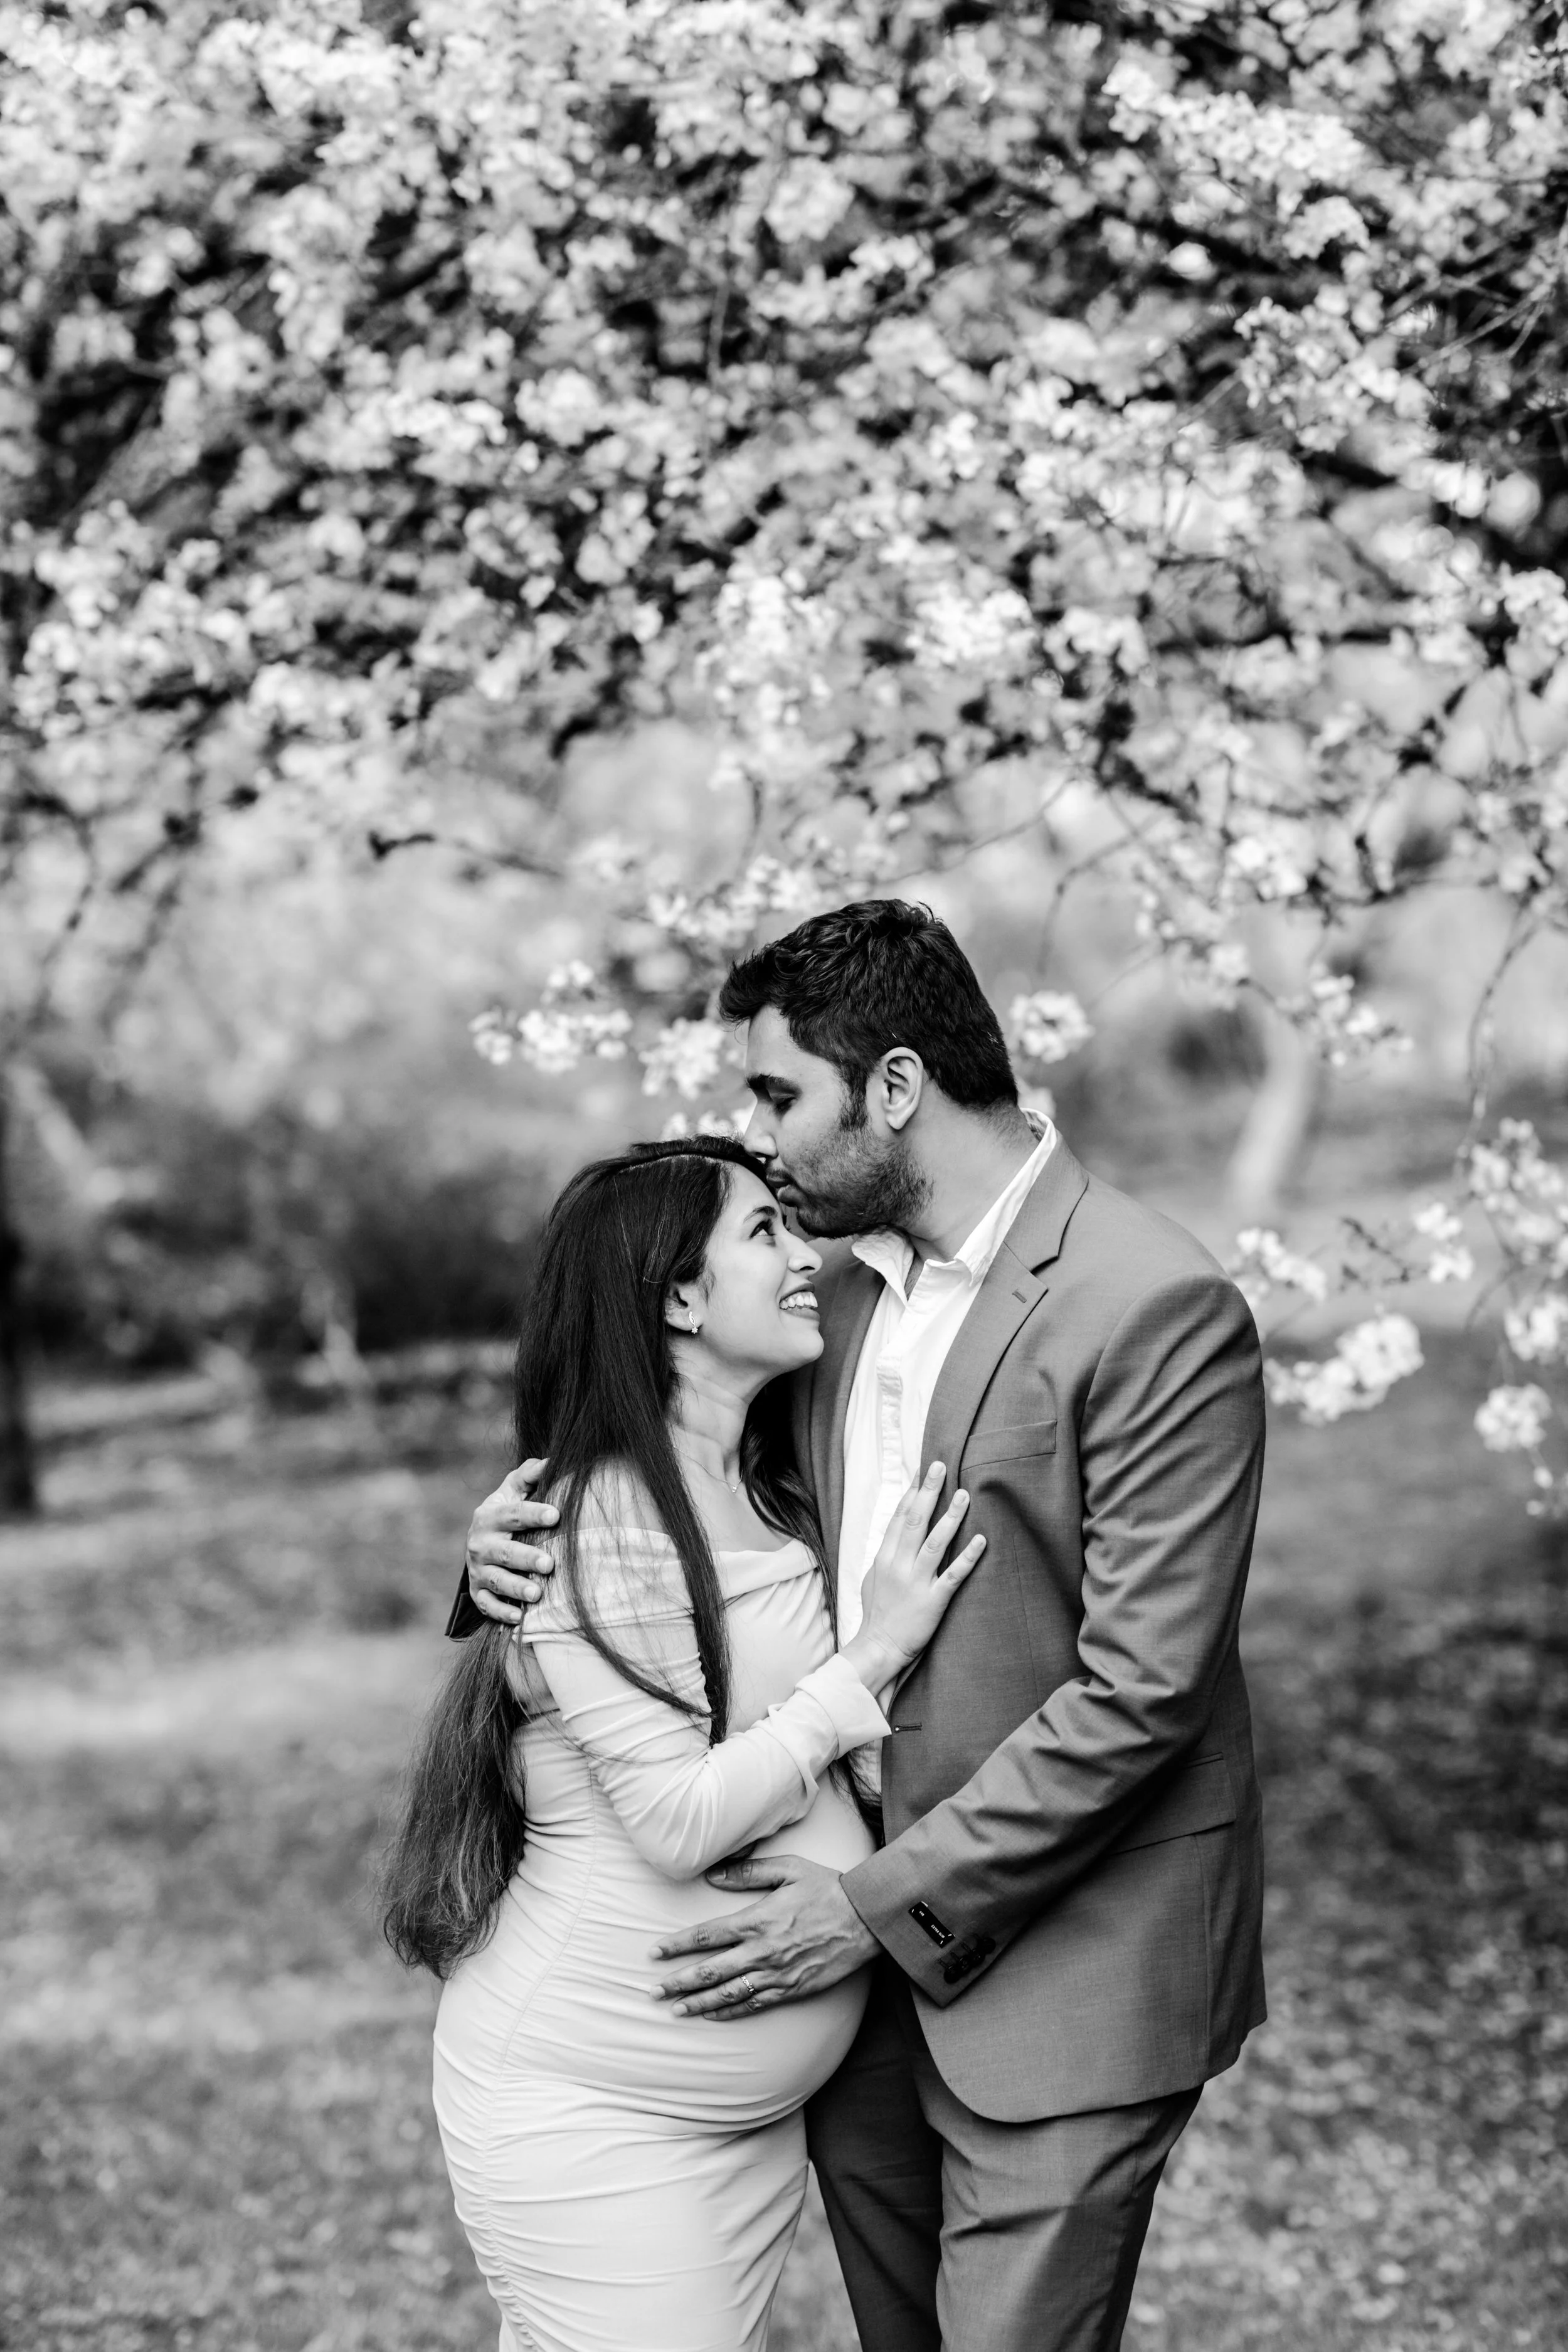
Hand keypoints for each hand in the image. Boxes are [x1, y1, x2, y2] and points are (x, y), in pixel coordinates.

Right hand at [464, 1459, 559, 1623]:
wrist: (479, 1543)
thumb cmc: (506, 1514)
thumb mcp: (511, 1492)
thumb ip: (528, 1475)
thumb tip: (552, 1460)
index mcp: (489, 1515)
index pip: (513, 1513)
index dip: (533, 1513)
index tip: (556, 1515)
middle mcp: (480, 1544)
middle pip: (505, 1552)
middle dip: (526, 1558)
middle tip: (549, 1564)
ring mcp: (478, 1570)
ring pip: (496, 1581)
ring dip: (515, 1588)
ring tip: (537, 1593)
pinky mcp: (478, 1592)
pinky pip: (487, 1606)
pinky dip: (501, 1612)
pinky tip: (518, 1618)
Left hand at [651, 1856, 878, 2017]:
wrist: (866, 1919)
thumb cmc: (827, 1888)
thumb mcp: (789, 1868)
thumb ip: (749, 1872)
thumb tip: (713, 1876)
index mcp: (757, 1920)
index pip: (707, 1934)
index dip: (677, 1945)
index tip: (654, 1952)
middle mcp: (762, 1950)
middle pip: (711, 1970)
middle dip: (679, 1982)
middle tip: (652, 1992)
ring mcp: (777, 1973)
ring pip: (729, 1993)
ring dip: (699, 2003)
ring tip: (676, 2010)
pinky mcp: (792, 1988)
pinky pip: (755, 2004)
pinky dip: (731, 2011)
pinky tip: (713, 2014)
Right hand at [842, 1461, 985, 1694]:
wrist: (878, 1648)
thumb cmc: (877, 1614)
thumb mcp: (874, 1578)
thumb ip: (887, 1554)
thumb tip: (896, 1533)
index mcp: (885, 1557)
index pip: (899, 1517)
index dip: (912, 1492)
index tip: (922, 1470)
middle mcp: (899, 1565)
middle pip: (915, 1521)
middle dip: (928, 1491)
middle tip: (940, 1466)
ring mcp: (916, 1582)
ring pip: (935, 1542)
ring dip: (950, 1517)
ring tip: (964, 1494)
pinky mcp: (933, 1600)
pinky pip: (953, 1575)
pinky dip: (967, 1557)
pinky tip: (980, 1540)